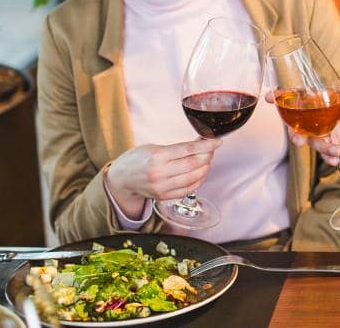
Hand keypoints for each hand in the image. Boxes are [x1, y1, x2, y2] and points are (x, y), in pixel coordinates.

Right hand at [105, 139, 221, 217]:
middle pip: (194, 164)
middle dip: (208, 155)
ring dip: (205, 168)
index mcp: (158, 156)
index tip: (217, 141)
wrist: (122, 179)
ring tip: (206, 160)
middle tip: (211, 149)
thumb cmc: (138, 159)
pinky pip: (188, 189)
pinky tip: (201, 173)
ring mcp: (162, 187)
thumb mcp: (154, 147)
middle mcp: (160, 173)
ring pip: (194, 178)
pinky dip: (199, 180)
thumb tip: (201, 143)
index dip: (207, 145)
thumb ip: (177, 147)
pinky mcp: (164, 197)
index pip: (189, 150)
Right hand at [280, 77, 339, 163]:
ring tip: (333, 149)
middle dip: (293, 132)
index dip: (283, 96)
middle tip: (298, 140)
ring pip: (309, 140)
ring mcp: (324, 132)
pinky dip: (328, 157)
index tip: (271, 97)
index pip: (299, 97)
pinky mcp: (331, 147)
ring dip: (317, 146)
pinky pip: (323, 154)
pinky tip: (337, 157)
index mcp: (324, 101)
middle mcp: (319, 117)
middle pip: (297, 123)